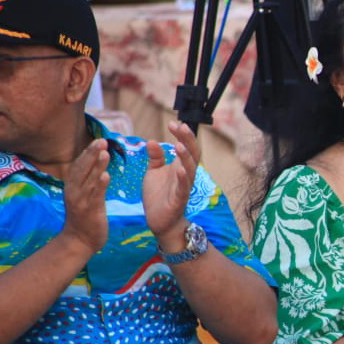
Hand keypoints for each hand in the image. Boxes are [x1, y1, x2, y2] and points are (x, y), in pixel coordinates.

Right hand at [60, 138, 109, 255]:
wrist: (79, 241)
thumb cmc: (83, 216)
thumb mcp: (82, 195)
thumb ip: (87, 180)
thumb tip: (96, 163)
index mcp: (72, 186)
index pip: (79, 165)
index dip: (87, 152)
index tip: (97, 140)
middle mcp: (74, 191)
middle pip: (82, 169)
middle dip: (91, 154)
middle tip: (101, 141)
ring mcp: (81, 201)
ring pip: (89, 180)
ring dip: (96, 166)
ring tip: (104, 152)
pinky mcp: (90, 211)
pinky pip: (95, 196)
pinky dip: (100, 185)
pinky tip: (106, 175)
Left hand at [143, 121, 199, 240]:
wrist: (159, 220)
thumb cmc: (158, 195)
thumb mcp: (154, 172)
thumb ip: (155, 157)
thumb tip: (151, 141)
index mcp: (179, 166)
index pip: (186, 146)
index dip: (182, 134)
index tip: (173, 123)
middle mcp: (185, 174)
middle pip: (192, 154)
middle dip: (187, 140)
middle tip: (180, 126)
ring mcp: (183, 187)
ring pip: (190, 169)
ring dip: (186, 157)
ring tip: (179, 145)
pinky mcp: (179, 200)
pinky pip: (183, 188)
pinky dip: (183, 179)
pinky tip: (180, 170)